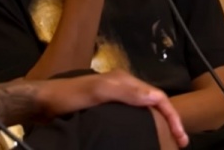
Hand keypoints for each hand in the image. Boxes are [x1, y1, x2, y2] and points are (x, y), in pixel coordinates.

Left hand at [35, 70, 187, 147]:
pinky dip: (145, 124)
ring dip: (160, 123)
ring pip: (145, 108)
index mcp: (124, 80)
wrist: (42, 100)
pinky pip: (134, 114)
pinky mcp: (107, 105)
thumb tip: (155, 97)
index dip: (172, 116)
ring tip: (168, 141)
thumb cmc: (68, 97)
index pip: (158, 97)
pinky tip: (145, 134)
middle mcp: (122, 85)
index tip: (180, 137)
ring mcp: (115, 95)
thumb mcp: (96, 92)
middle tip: (180, 143)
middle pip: (155, 102)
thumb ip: (125, 92)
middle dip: (171, 121)